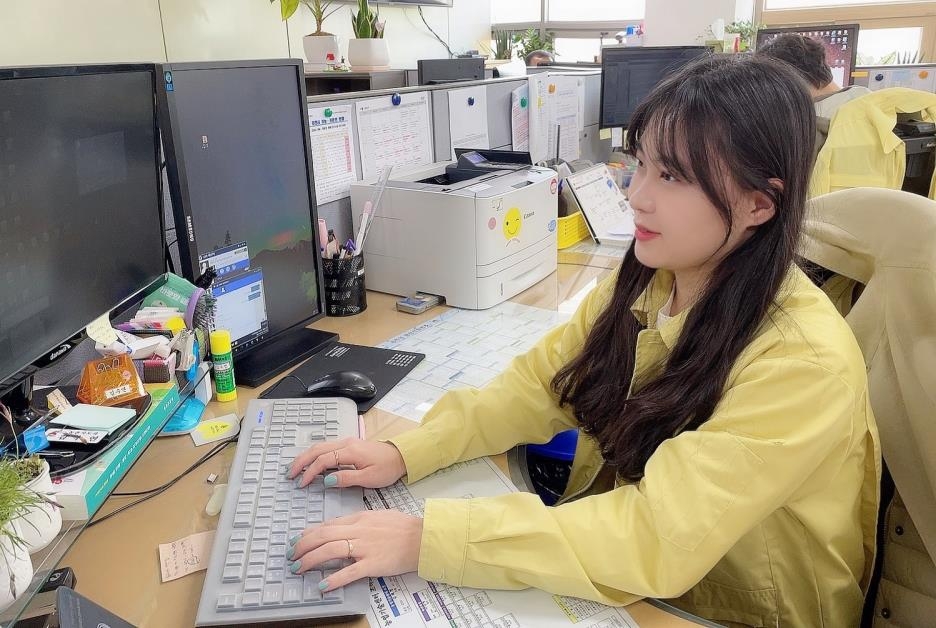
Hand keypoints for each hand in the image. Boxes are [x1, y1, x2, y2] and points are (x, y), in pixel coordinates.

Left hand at [287, 510, 422, 590]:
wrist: (422, 537)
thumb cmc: (404, 527)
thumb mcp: (378, 515)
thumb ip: (359, 521)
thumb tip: (341, 526)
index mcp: (359, 519)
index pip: (327, 525)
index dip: (308, 533)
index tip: (297, 540)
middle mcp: (358, 531)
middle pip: (323, 536)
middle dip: (302, 546)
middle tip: (291, 555)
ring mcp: (364, 547)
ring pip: (330, 550)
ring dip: (310, 560)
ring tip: (299, 568)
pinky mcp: (372, 564)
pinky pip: (349, 572)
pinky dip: (334, 579)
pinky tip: (322, 586)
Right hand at [288, 437, 405, 488]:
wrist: (401, 456)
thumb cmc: (387, 468)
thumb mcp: (369, 478)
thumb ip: (346, 479)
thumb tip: (326, 480)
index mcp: (350, 451)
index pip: (323, 461)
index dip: (310, 472)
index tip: (302, 484)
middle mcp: (346, 443)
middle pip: (316, 449)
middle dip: (301, 461)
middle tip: (289, 474)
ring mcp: (347, 442)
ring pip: (320, 446)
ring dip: (305, 457)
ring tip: (295, 468)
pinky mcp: (349, 445)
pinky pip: (326, 447)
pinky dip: (314, 454)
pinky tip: (310, 462)